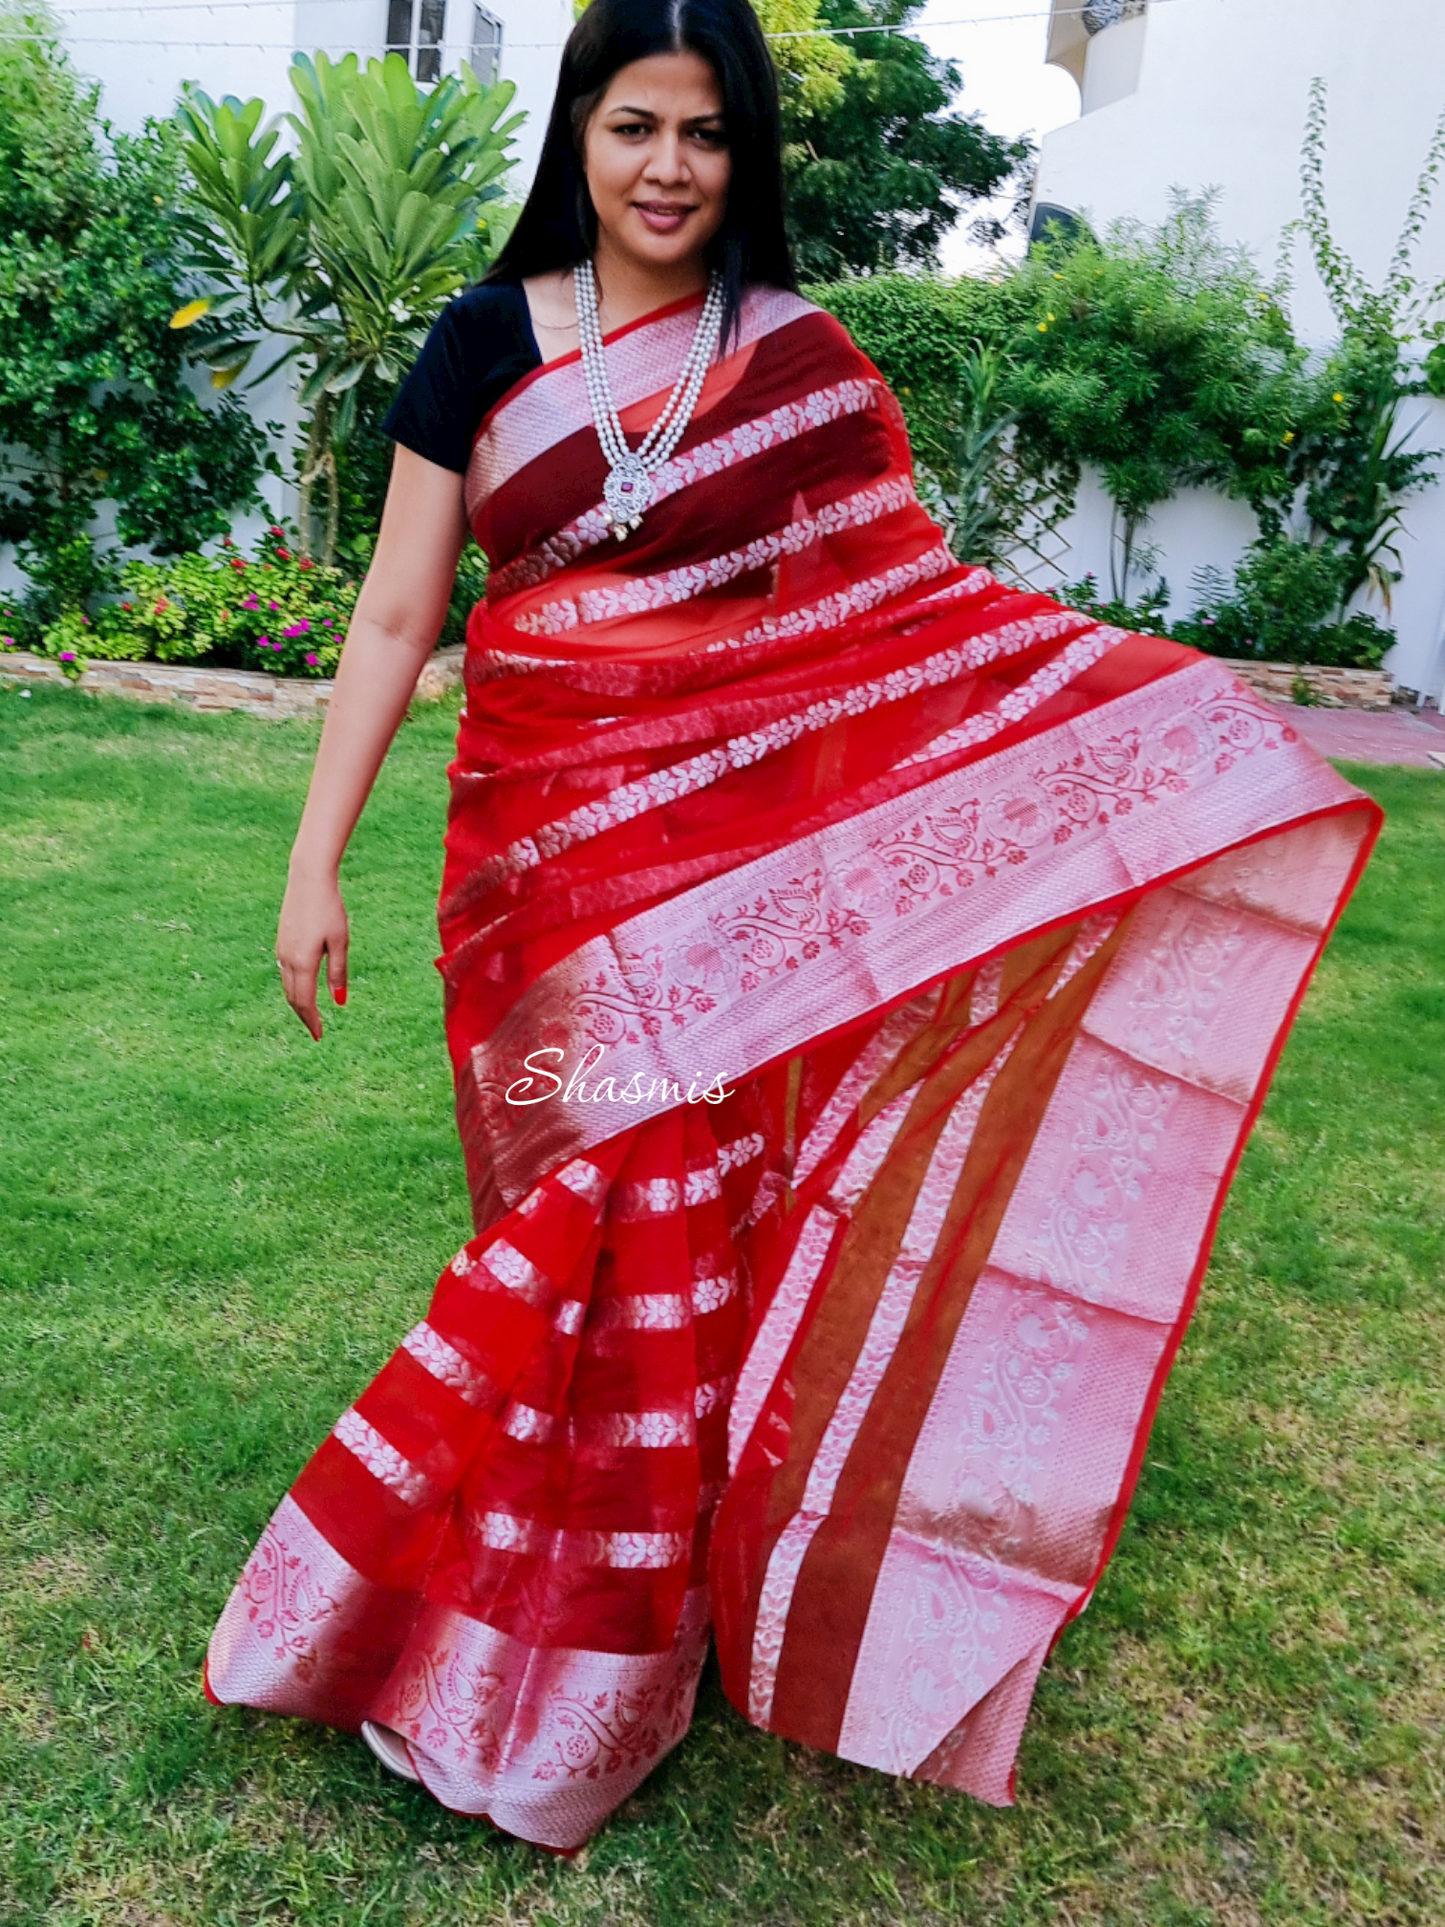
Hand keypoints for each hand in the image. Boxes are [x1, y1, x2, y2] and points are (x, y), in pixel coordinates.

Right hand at [276, 865, 348, 1040]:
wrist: (308, 880)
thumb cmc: (329, 909)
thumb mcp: (340, 942)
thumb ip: (338, 973)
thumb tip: (339, 1002)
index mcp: (302, 962)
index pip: (304, 1002)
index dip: (312, 1021)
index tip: (319, 1036)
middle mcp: (286, 960)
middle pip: (293, 997)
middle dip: (304, 1016)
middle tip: (316, 1031)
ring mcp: (281, 950)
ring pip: (287, 986)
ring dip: (298, 1002)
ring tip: (311, 1014)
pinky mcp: (281, 942)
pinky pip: (285, 973)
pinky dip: (294, 987)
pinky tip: (304, 989)